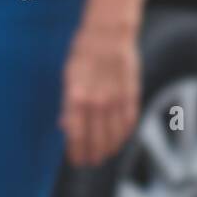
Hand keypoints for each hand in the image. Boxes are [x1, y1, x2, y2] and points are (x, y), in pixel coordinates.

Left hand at [60, 23, 140, 166]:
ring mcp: (116, 98)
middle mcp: (96, 100)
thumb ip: (68, 104)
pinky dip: (124, 134)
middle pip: (95, 138)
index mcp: (76, 96)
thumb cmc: (82, 53)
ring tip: (103, 156)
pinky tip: (119, 140)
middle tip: (89, 162)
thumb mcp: (67, 76)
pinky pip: (129, 121)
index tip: (75, 161)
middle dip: (92, 154)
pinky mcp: (131, 94)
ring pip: (114, 134)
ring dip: (108, 149)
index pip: (76, 134)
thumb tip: (65, 127)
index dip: (76, 151)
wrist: (109, 33)